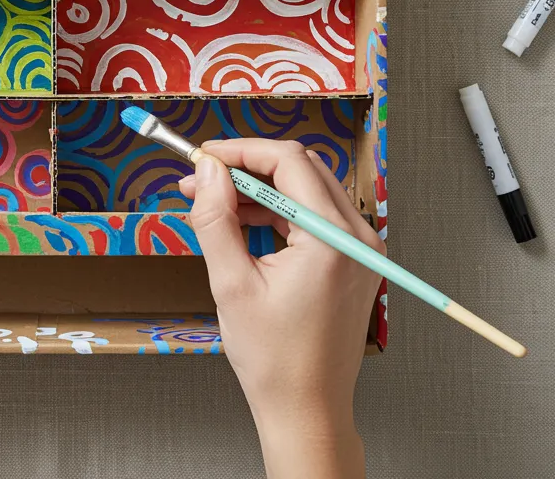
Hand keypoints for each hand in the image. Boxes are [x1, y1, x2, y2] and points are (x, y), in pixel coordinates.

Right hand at [179, 139, 382, 478]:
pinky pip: (312, 216)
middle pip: (300, 169)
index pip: (288, 161)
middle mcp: (357, 236)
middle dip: (246, 166)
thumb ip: (216, 220)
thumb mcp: (231, 284)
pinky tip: (240, 223)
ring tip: (211, 203)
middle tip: (202, 178)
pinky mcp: (352, 261)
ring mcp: (359, 249)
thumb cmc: (273, 359)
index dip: (240, 151)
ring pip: (305, 189)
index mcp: (332, 239)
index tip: (203, 156)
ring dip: (258, 188)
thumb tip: (207, 171)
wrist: (308, 410)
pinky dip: (276, 211)